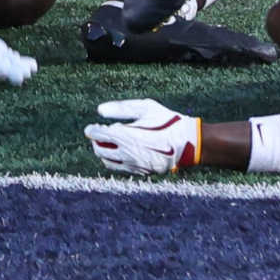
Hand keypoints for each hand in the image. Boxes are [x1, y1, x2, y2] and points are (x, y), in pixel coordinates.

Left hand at [85, 99, 202, 174]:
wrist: (188, 143)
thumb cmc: (168, 122)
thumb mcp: (146, 108)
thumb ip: (121, 108)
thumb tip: (100, 110)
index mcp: (126, 136)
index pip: (99, 135)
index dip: (92, 130)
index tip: (91, 127)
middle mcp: (127, 153)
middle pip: (100, 150)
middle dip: (96, 141)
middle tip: (99, 134)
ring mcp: (134, 165)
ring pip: (108, 162)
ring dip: (104, 152)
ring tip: (108, 143)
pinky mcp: (141, 172)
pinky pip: (120, 169)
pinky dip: (114, 161)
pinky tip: (119, 153)